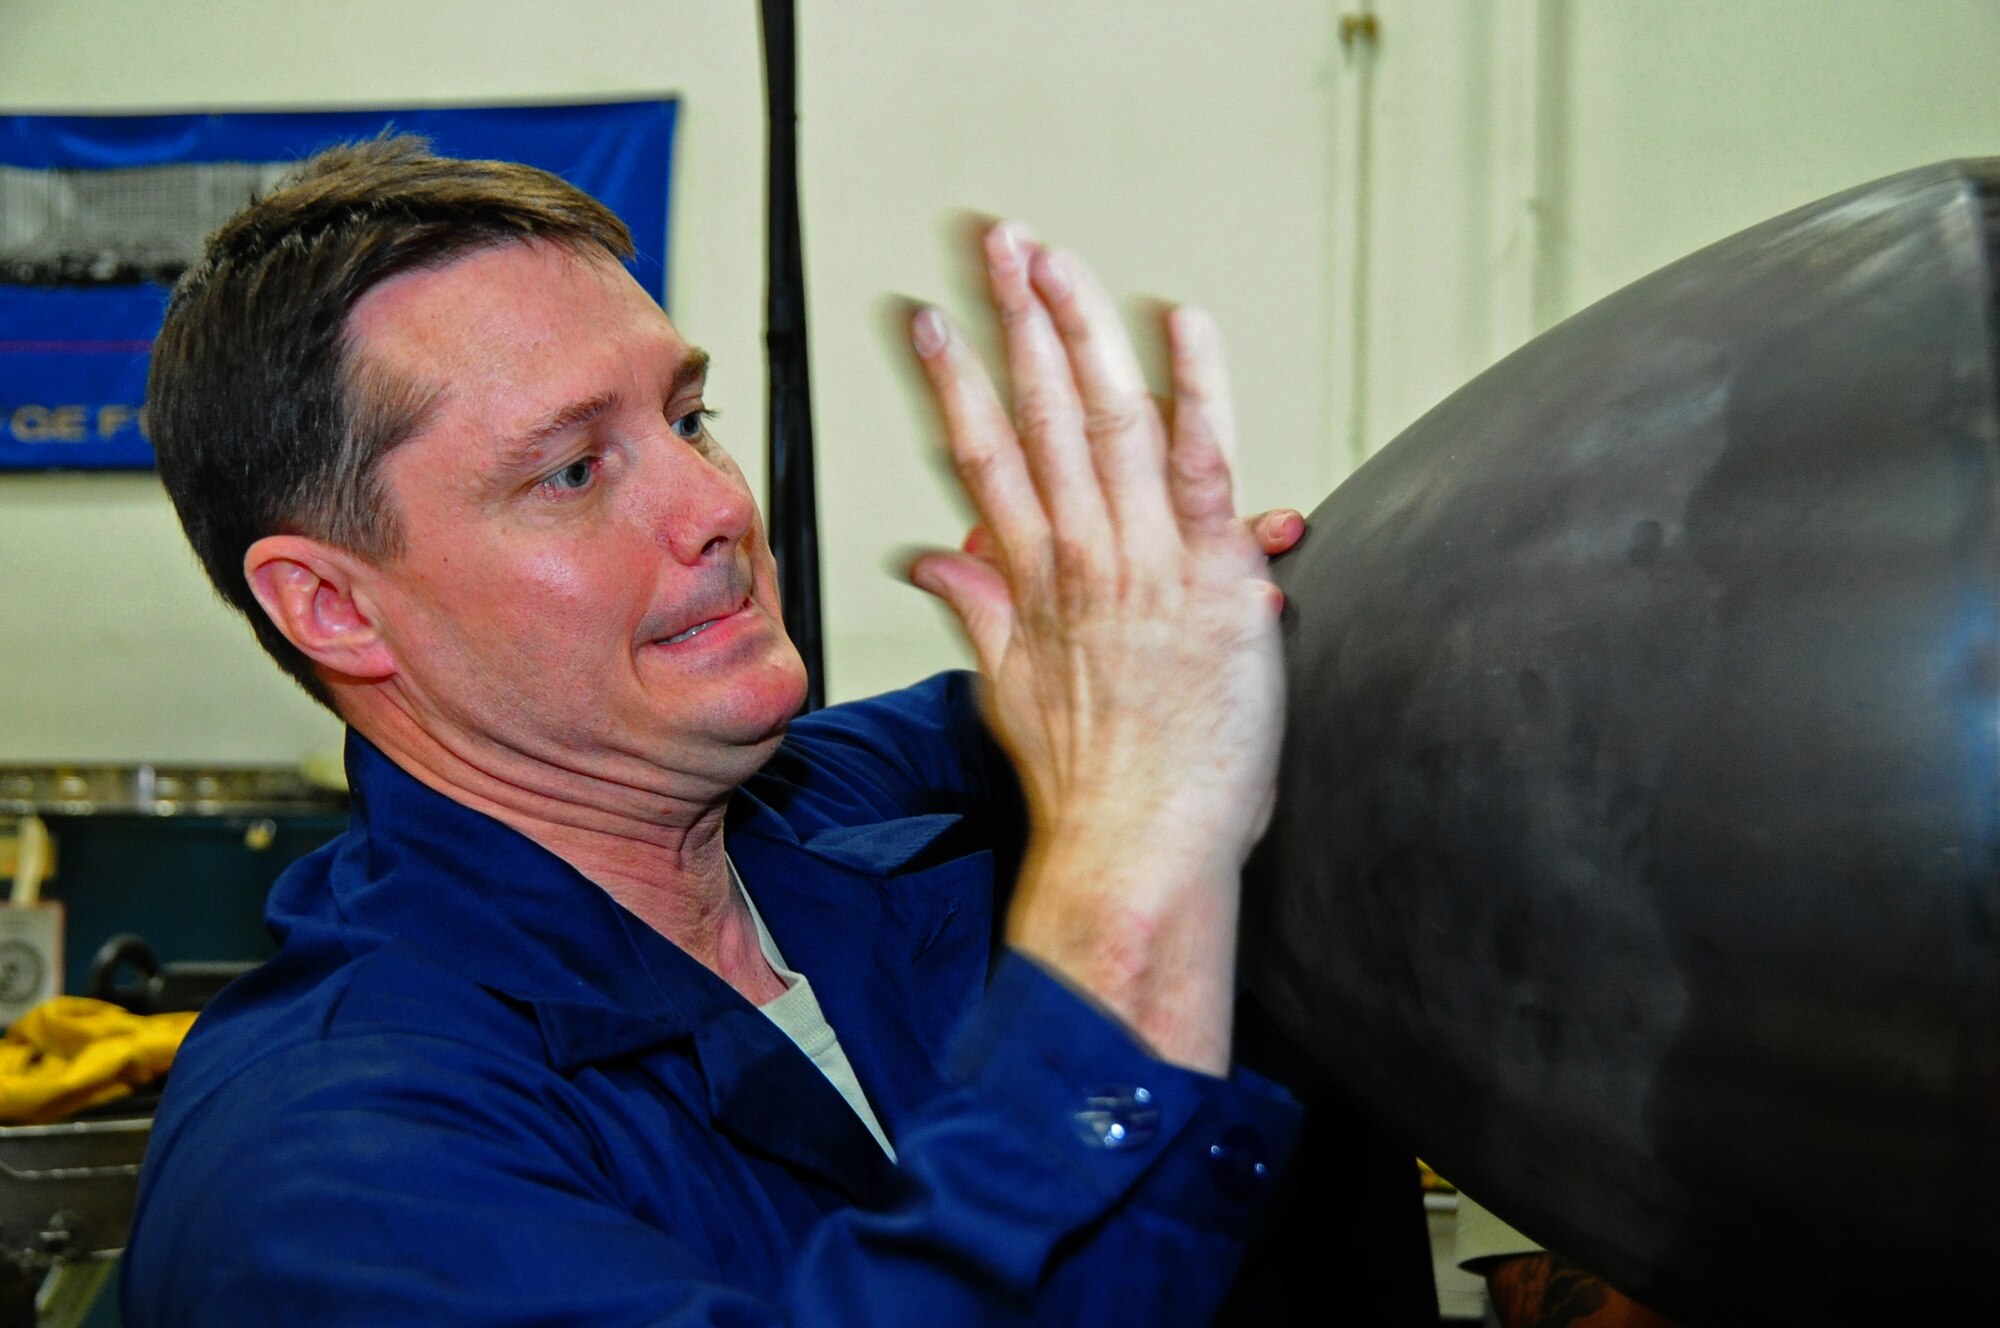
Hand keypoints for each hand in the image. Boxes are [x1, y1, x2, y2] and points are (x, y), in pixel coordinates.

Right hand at [906, 223, 1283, 1072]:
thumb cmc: (1090, 791)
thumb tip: (934, 564)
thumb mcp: (1013, 696)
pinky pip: (1205, 463)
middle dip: (1012, 318)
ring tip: (1050, 258)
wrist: (1135, 855)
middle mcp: (1077, 560)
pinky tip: (1180, 323)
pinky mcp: (1213, 580)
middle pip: (1035, 414)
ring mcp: (1143, 564)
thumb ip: (976, 612)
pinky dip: (1195, 389)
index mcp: (1028, 583)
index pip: (980, 457)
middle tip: (995, 242)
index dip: (951, 381)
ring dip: (1077, 328)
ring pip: (1104, 418)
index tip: (926, 321)